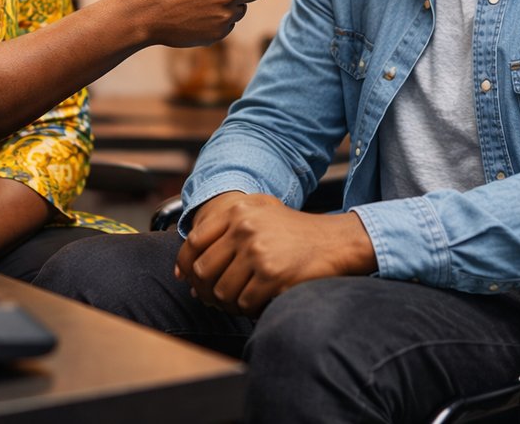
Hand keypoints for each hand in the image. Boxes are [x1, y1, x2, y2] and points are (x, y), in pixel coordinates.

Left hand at [174, 192, 376, 316]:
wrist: (334, 242)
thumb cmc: (293, 231)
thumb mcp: (259, 213)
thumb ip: (222, 231)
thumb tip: (185, 272)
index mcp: (237, 211)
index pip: (194, 242)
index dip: (185, 265)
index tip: (187, 279)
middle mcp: (244, 228)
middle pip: (203, 270)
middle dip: (206, 289)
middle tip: (216, 296)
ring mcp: (258, 251)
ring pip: (221, 291)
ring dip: (229, 302)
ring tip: (242, 298)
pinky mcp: (272, 275)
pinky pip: (244, 303)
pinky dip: (248, 308)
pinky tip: (258, 301)